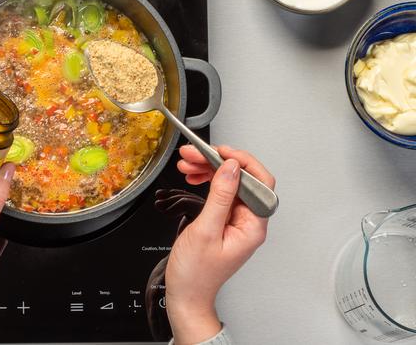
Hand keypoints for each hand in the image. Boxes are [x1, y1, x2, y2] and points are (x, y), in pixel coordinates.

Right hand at [165, 145, 274, 344]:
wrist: (186, 295)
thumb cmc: (195, 273)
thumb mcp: (205, 230)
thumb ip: (219, 196)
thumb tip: (231, 168)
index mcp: (252, 226)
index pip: (259, 183)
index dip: (242, 162)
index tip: (220, 152)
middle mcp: (249, 222)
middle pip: (242, 180)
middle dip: (217, 162)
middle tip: (193, 155)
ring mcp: (236, 221)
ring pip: (228, 184)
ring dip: (208, 170)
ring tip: (187, 163)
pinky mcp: (224, 221)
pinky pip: (219, 193)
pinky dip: (206, 182)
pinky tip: (193, 177)